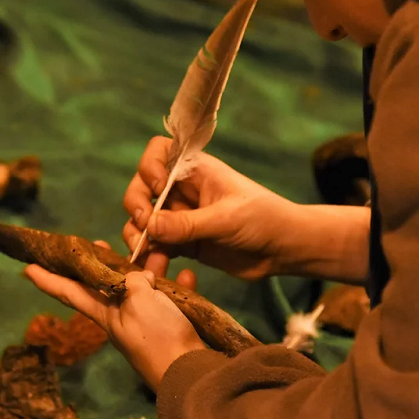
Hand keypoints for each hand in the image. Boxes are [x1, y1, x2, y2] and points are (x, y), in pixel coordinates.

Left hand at [24, 242, 206, 389]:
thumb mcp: (138, 302)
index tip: (27, 268)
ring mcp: (147, 322)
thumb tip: (140, 277)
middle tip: (100, 243)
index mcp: (105, 313)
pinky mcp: (172, 326)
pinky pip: (172, 299)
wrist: (191, 372)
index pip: (69, 292)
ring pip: (143, 287)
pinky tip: (187, 275)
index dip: (48, 280)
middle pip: (106, 284)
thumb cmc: (158, 337)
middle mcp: (122, 316)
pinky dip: (178, 286)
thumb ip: (133, 282)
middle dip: (102, 263)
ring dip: (149, 268)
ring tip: (155, 249)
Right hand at [123, 136, 317, 280]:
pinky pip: (155, 245)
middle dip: (135, 204)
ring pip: (143, 219)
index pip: (158, 152)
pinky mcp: (183, 242)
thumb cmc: (263, 219)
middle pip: (141, 187)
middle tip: (143, 225)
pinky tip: (155, 266)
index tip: (158, 188)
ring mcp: (180, 216)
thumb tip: (148, 226)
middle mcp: (183, 189)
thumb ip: (187, 224)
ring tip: (145, 252)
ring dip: (137, 234)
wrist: (283, 249)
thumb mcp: (226, 219)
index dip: (149, 166)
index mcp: (195, 170)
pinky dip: (149, 255)